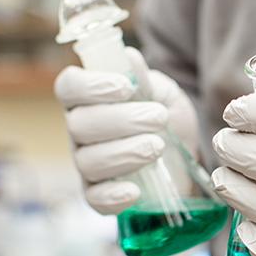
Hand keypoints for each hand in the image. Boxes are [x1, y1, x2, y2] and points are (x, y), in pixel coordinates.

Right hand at [54, 47, 198, 214]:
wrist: (186, 156)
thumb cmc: (165, 118)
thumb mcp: (164, 93)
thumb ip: (145, 79)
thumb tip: (128, 57)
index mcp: (89, 99)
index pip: (68, 87)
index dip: (90, 86)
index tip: (124, 87)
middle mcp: (81, 131)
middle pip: (79, 125)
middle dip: (121, 121)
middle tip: (159, 117)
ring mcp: (88, 164)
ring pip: (88, 161)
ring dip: (125, 153)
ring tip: (158, 147)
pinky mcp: (100, 194)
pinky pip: (94, 199)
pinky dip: (113, 196)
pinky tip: (135, 189)